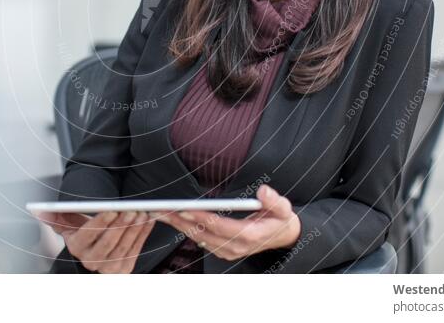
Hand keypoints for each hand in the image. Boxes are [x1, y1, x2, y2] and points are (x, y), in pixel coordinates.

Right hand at [35, 211, 155, 273]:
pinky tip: (147, 221)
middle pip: (108, 242)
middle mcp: (92, 261)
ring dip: (135, 229)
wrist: (92, 254)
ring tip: (142, 213)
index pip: (89, 235)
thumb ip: (55, 216)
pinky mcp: (124, 269)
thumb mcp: (68, 225)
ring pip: (124, 247)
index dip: (101, 222)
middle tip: (132, 210)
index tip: (112, 209)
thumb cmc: (81, 233)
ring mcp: (109, 268)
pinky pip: (136, 250)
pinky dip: (143, 235)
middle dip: (121, 225)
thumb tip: (38, 210)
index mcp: (77, 248)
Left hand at [151, 185, 300, 260]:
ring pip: (198, 238)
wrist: (283, 237)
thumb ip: (275, 200)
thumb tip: (264, 191)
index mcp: (248, 235)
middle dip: (180, 220)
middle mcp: (235, 247)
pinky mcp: (223, 251)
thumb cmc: (280, 219)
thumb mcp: (284, 208)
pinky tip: (174, 220)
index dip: (200, 217)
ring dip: (178, 225)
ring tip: (160, 213)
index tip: (183, 207)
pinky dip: (186, 230)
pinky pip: (200, 241)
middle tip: (160, 209)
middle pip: (202, 233)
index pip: (219, 225)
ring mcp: (228, 251)